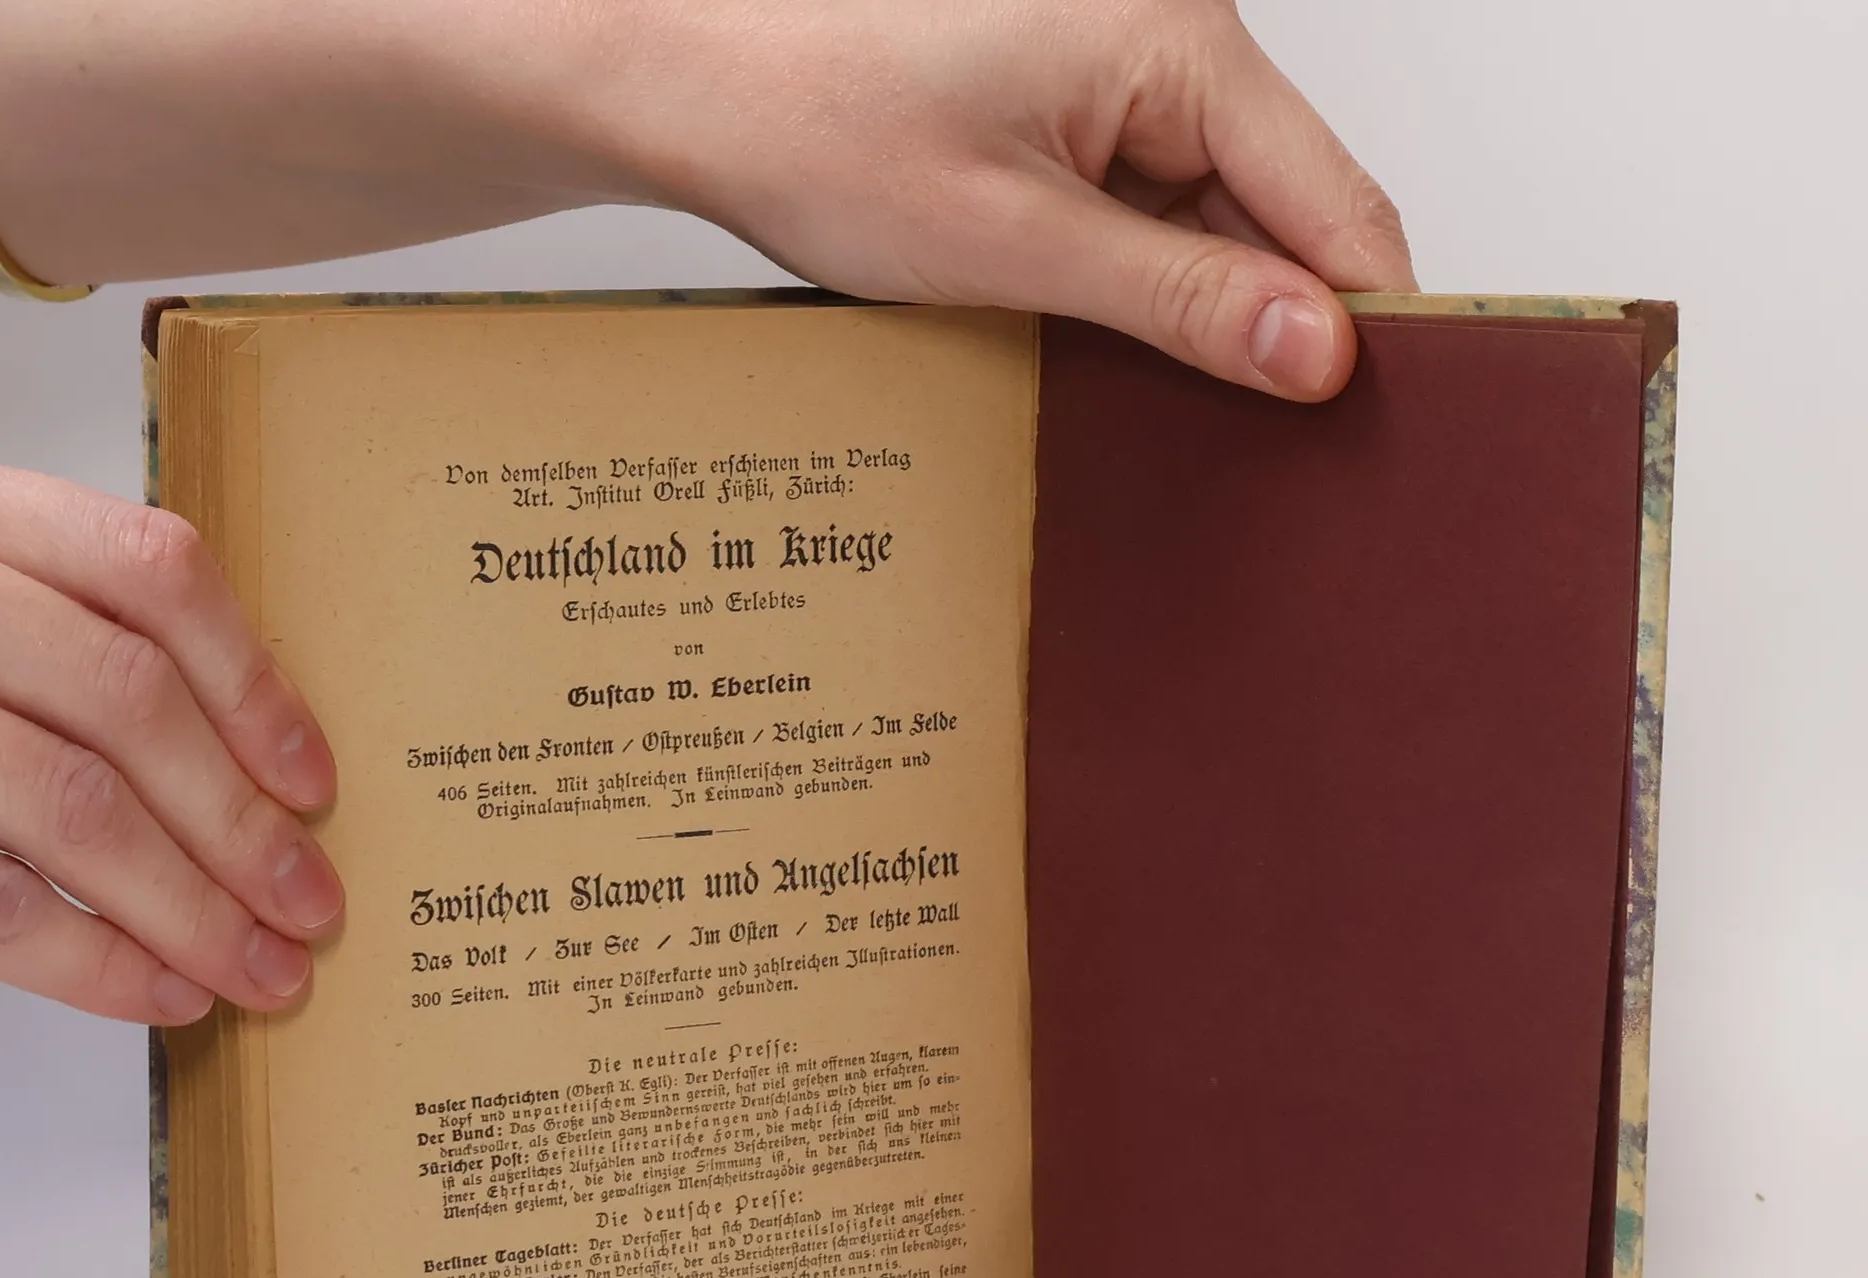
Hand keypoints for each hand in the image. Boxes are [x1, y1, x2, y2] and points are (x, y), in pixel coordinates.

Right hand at [0, 455, 341, 1024]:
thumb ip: (84, 640)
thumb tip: (259, 779)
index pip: (149, 574)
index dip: (251, 686)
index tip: (313, 784)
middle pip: (127, 702)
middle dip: (239, 824)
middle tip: (310, 908)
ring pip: (71, 804)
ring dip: (190, 908)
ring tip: (260, 970)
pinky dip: (94, 959)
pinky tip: (163, 991)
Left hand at [551, 0, 1417, 397]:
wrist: (700, 85)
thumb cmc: (821, 125)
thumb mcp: (1016, 243)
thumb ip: (1179, 298)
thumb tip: (1313, 351)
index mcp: (1177, 43)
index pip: (1336, 200)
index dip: (1362, 319)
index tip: (1369, 424)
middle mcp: (1170, 43)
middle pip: (1288, 211)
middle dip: (1276, 323)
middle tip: (1259, 443)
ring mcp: (1126, 79)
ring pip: (1224, 221)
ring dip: (1203, 312)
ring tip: (1152, 391)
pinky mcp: (1081, 116)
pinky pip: (1158, 213)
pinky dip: (1147, 288)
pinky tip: (1107, 344)